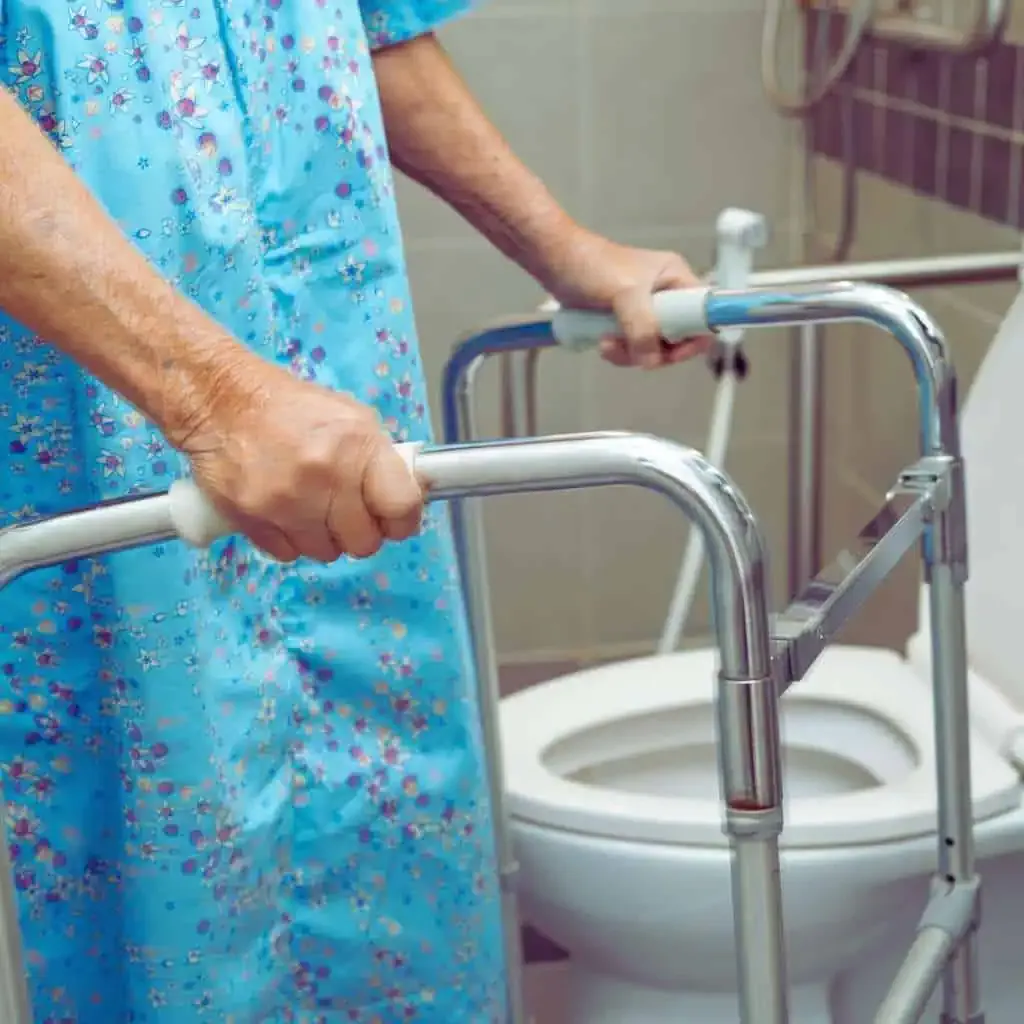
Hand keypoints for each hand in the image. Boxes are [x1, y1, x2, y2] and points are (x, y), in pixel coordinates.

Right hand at [169, 350, 423, 562]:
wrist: (222, 402)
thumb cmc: (292, 409)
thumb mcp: (352, 419)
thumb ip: (379, 461)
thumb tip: (407, 498)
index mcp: (358, 447)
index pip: (401, 506)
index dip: (403, 521)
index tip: (395, 521)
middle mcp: (326, 477)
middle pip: (364, 542)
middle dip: (359, 532)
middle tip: (346, 513)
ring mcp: (288, 502)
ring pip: (326, 553)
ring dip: (323, 537)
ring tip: (310, 507)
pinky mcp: (254, 519)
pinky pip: (288, 554)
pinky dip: (290, 540)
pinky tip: (284, 512)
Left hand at [543, 228, 711, 368]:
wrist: (554, 261)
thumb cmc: (590, 264)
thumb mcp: (624, 294)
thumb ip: (642, 327)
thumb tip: (651, 359)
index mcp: (675, 279)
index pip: (704, 314)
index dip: (695, 336)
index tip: (673, 350)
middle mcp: (665, 295)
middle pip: (678, 339)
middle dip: (653, 350)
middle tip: (632, 349)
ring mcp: (643, 311)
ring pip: (652, 349)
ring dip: (630, 354)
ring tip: (606, 341)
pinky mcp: (624, 323)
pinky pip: (632, 349)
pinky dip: (618, 352)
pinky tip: (601, 342)